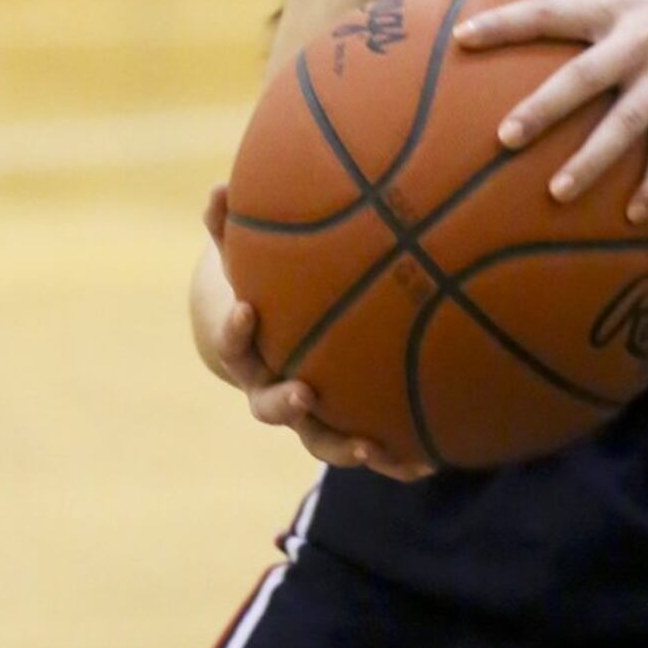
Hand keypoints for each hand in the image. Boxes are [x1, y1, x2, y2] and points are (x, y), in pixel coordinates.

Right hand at [195, 187, 431, 481]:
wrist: (266, 341)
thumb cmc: (259, 286)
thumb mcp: (242, 256)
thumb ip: (229, 225)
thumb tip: (218, 184)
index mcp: (248, 352)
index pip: (233, 346)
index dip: (233, 331)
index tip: (246, 308)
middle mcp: (274, 389)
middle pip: (272, 407)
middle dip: (287, 402)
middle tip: (306, 391)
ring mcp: (308, 415)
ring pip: (320, 440)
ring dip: (343, 446)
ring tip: (370, 446)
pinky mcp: (342, 427)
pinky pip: (368, 446)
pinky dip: (394, 458)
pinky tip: (429, 463)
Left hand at [454, 0, 647, 218]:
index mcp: (615, 9)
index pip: (550, 11)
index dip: (505, 23)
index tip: (461, 39)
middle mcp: (638, 42)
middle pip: (582, 76)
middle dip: (543, 107)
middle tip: (502, 138)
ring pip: (625, 124)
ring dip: (591, 160)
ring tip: (557, 194)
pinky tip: (633, 216)